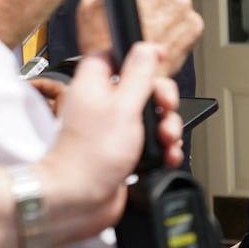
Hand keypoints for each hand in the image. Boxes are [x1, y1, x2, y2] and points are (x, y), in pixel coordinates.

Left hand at [36, 43, 172, 236]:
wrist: (80, 198)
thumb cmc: (91, 156)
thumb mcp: (123, 106)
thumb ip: (139, 75)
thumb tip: (146, 49)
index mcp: (95, 86)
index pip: (113, 56)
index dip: (137, 55)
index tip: (158, 58)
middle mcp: (104, 105)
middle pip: (143, 87)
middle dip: (162, 99)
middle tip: (164, 108)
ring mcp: (115, 129)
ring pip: (152, 116)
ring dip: (167, 127)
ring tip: (165, 139)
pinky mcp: (126, 151)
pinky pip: (153, 142)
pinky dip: (164, 148)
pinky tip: (165, 154)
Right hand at [76, 0, 207, 75]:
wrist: (126, 78)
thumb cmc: (104, 45)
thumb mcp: (90, 3)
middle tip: (134, 15)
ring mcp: (182, 4)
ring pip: (171, 0)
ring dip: (160, 13)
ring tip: (144, 31)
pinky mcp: (194, 22)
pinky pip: (183, 18)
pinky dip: (172, 27)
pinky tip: (157, 38)